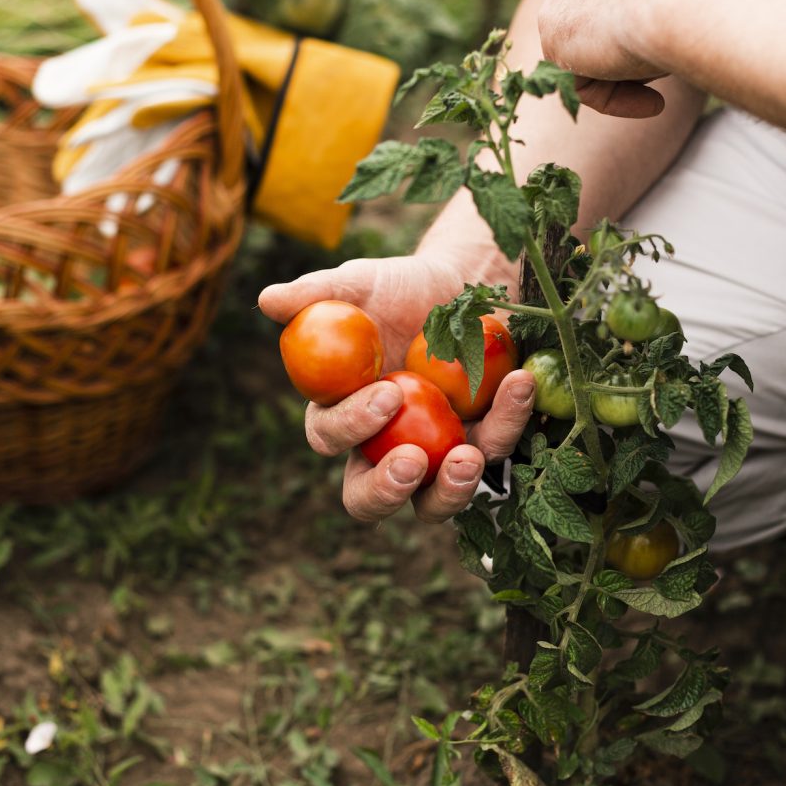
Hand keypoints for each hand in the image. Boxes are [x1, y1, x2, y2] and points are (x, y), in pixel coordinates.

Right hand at [259, 256, 535, 523]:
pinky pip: (495, 448)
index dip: (350, 426)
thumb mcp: (362, 283)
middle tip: (411, 464)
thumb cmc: (400, 288)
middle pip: (369, 497)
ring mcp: (435, 454)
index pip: (330, 437)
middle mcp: (383, 447)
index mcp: (343, 413)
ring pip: (434, 502)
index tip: (386, 396)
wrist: (462, 283)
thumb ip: (318, 292)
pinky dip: (508, 420)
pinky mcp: (483, 442)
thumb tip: (267, 300)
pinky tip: (519, 383)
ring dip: (451, 489)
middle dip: (386, 491)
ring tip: (468, 457)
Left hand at [537, 0, 714, 116]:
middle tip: (670, 66)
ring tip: (668, 79)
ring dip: (629, 74)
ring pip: (593, 49)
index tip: (675, 39)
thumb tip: (718, 0)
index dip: (647, 18)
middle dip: (631, 48)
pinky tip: (656, 104)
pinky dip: (617, 100)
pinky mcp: (554, 31)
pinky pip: (581, 81)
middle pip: (603, 16)